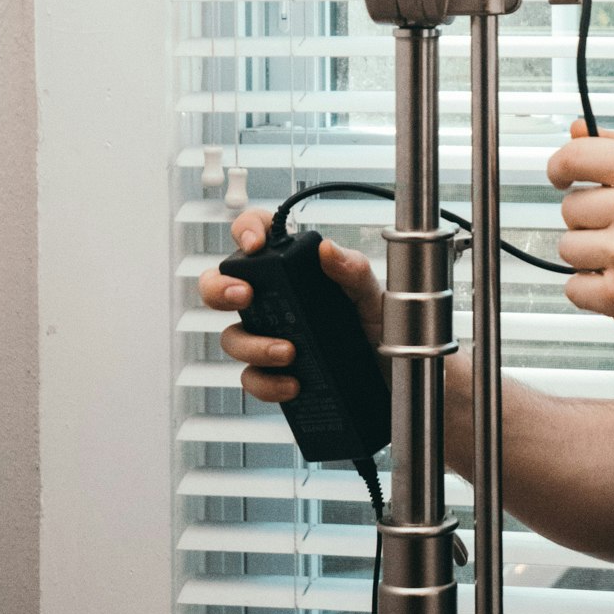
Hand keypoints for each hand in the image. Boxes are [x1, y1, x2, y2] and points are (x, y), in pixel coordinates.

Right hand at [199, 209, 384, 402]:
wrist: (394, 379)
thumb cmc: (383, 330)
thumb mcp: (373, 295)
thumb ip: (353, 270)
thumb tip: (328, 250)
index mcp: (296, 272)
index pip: (257, 237)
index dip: (246, 230)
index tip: (254, 245)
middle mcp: (275, 301)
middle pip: (221, 286)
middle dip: (219, 288)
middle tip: (244, 296)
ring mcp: (269, 337)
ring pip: (232, 337)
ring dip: (254, 345)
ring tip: (289, 351)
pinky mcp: (274, 374)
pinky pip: (252, 378)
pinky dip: (267, 383)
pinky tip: (293, 383)